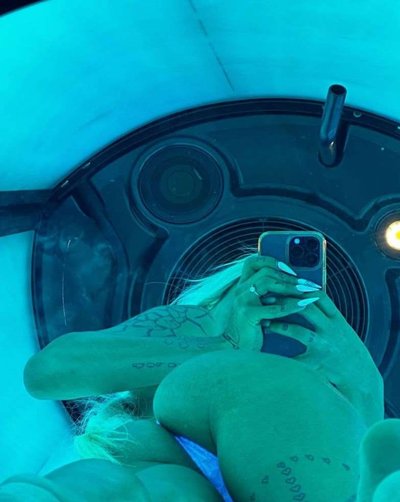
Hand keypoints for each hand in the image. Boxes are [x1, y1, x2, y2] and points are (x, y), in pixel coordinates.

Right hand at [223, 254, 313, 350]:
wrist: (235, 349)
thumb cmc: (251, 328)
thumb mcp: (258, 307)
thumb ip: (268, 295)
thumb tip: (295, 284)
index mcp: (242, 286)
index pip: (253, 263)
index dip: (271, 261)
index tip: (291, 270)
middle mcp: (240, 290)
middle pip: (265, 272)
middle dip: (289, 277)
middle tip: (308, 284)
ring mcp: (243, 301)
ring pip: (268, 284)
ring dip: (290, 287)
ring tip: (307, 292)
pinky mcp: (248, 314)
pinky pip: (273, 307)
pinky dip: (291, 305)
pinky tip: (303, 306)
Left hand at [269, 286, 383, 416]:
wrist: (362, 379)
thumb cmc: (348, 353)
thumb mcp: (342, 330)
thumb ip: (326, 316)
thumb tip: (305, 298)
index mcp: (337, 320)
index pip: (319, 296)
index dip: (301, 288)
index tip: (283, 284)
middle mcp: (332, 330)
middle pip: (307, 309)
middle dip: (286, 303)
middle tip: (267, 300)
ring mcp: (325, 346)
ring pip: (299, 331)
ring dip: (280, 326)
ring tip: (265, 324)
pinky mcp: (319, 364)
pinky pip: (296, 360)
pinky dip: (282, 358)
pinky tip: (268, 355)